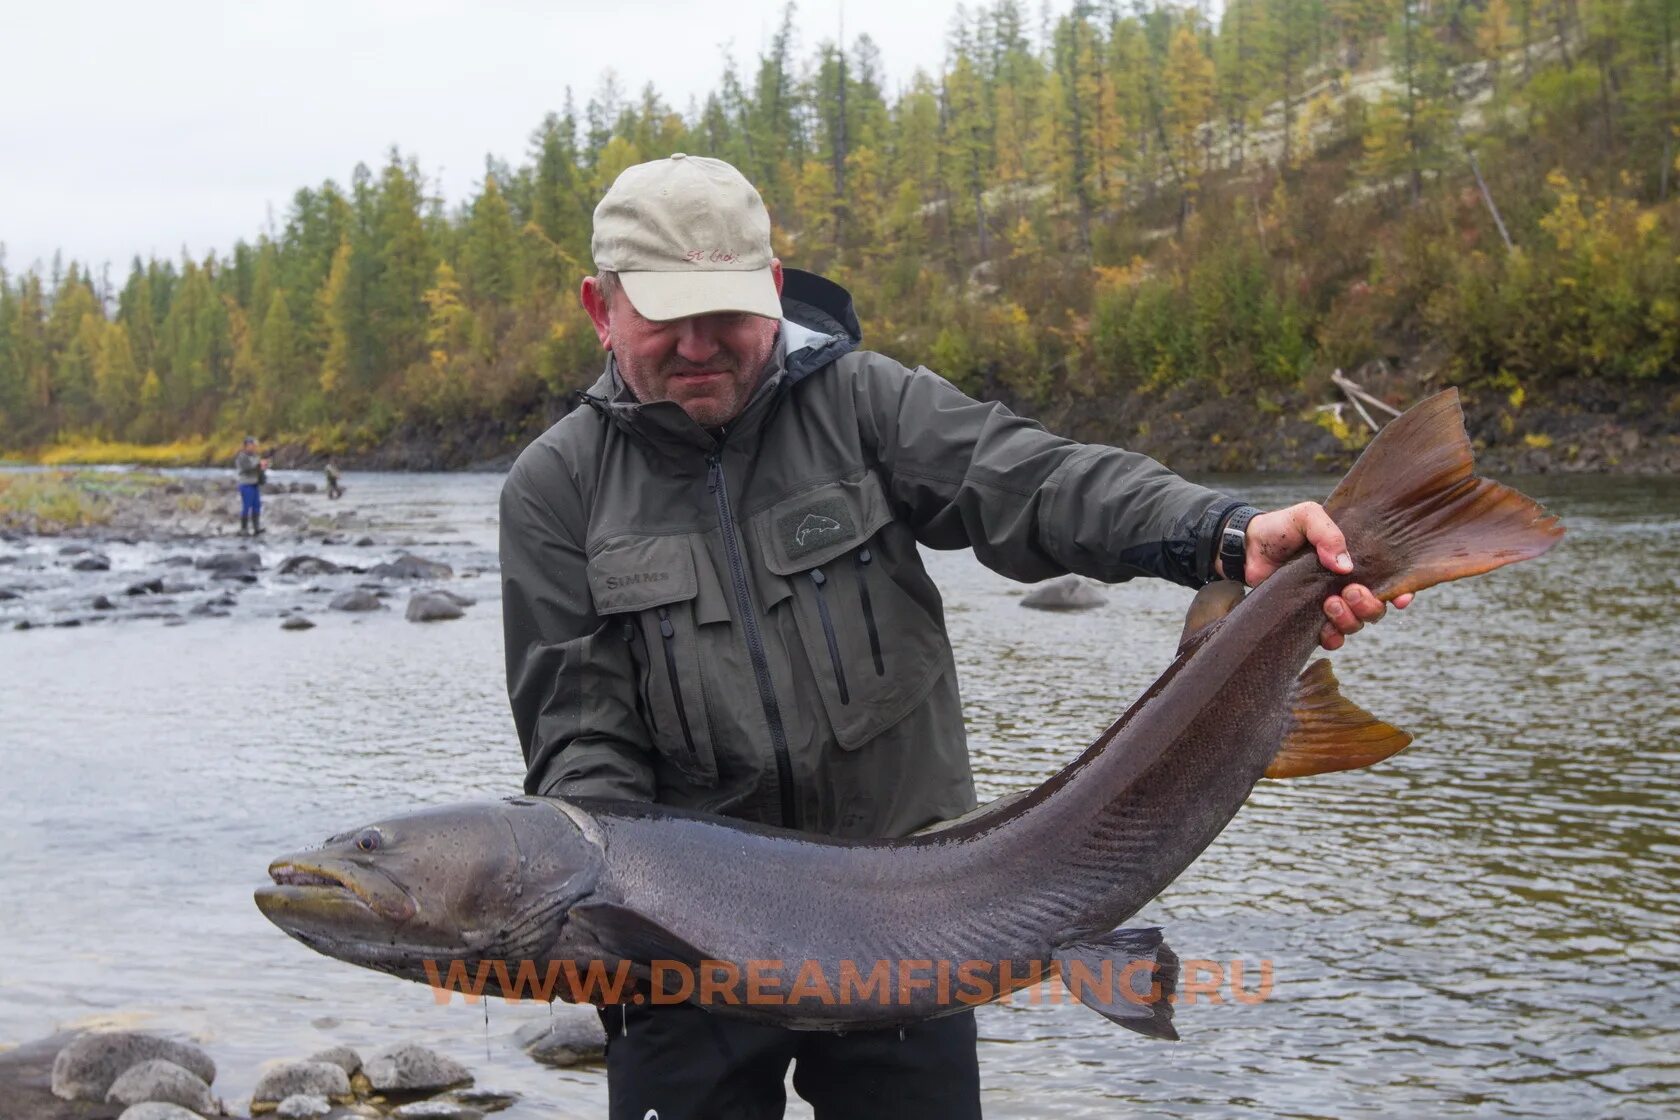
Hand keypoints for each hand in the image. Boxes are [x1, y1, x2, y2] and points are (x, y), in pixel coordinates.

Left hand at [1230, 501, 1414, 650]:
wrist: (1247, 547)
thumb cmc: (1280, 529)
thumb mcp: (1306, 516)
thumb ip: (1327, 533)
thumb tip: (1345, 566)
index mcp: (1355, 560)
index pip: (1389, 579)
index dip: (1402, 591)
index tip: (1401, 597)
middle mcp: (1346, 585)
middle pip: (1376, 608)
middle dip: (1369, 605)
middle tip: (1349, 592)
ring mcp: (1328, 604)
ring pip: (1356, 624)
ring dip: (1349, 620)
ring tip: (1329, 604)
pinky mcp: (1307, 620)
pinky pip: (1330, 639)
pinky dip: (1332, 638)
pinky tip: (1323, 630)